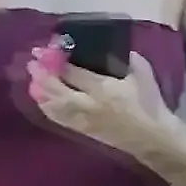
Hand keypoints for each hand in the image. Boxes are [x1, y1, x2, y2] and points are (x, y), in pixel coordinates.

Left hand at [26, 43, 178, 151]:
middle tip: (32, 63)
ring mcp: (84, 120)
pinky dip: (48, 109)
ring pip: (55, 106)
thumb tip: (114, 48)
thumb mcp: (143, 74)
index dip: (58, 62)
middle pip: (58, 90)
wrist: (153, 138)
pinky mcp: (83, 131)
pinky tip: (40, 100)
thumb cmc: (150, 103)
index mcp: (104, 88)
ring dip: (41, 92)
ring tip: (32, 79)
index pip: (74, 74)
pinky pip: (60, 120)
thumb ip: (128, 59)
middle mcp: (89, 104)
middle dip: (43, 76)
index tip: (47, 50)